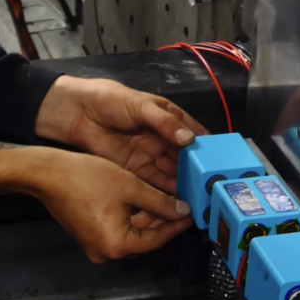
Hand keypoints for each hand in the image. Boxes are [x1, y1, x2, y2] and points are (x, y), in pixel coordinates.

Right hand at [0, 141, 193, 262]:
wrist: (47, 174)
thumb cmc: (80, 178)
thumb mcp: (130, 186)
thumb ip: (160, 201)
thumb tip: (180, 210)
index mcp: (118, 245)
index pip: (158, 239)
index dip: (176, 224)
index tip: (189, 214)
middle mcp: (105, 252)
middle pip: (144, 239)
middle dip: (161, 220)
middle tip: (178, 205)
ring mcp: (95, 246)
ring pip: (131, 234)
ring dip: (146, 218)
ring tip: (161, 199)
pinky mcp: (88, 236)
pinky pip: (116, 230)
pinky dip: (129, 218)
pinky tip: (138, 201)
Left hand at [34, 76, 207, 193]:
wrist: (77, 113)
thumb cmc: (109, 100)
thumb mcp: (141, 106)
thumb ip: (165, 122)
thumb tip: (189, 138)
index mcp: (168, 119)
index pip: (193, 134)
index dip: (207, 146)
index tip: (221, 159)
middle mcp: (161, 139)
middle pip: (184, 157)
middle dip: (196, 170)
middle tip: (210, 183)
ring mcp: (148, 155)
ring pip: (171, 172)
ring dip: (183, 183)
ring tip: (197, 194)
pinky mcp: (134, 169)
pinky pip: (153, 182)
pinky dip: (165, 191)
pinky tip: (177, 198)